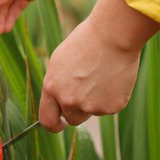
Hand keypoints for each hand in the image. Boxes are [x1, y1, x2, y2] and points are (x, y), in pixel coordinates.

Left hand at [38, 0, 159, 131]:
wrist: (111, 36)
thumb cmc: (84, 43)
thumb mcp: (59, 62)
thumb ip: (57, 85)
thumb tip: (58, 101)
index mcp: (51, 88)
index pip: (47, 120)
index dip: (54, 124)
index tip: (61, 121)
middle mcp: (69, 101)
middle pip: (72, 119)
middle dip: (77, 110)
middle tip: (87, 89)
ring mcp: (91, 106)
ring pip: (92, 112)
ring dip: (95, 101)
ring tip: (100, 76)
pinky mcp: (112, 107)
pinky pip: (109, 107)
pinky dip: (111, 97)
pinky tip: (112, 77)